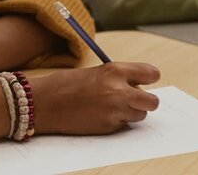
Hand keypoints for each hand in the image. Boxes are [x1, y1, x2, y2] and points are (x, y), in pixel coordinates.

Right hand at [30, 62, 159, 134]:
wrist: (43, 103)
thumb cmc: (67, 85)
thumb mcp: (97, 72)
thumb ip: (119, 78)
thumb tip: (139, 86)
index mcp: (116, 70)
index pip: (152, 73)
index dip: (149, 78)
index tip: (145, 80)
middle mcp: (119, 91)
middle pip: (153, 101)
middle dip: (147, 101)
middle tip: (135, 99)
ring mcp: (114, 111)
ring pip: (140, 115)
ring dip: (131, 112)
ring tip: (112, 106)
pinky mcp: (108, 127)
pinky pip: (123, 125)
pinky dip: (116, 121)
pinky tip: (99, 114)